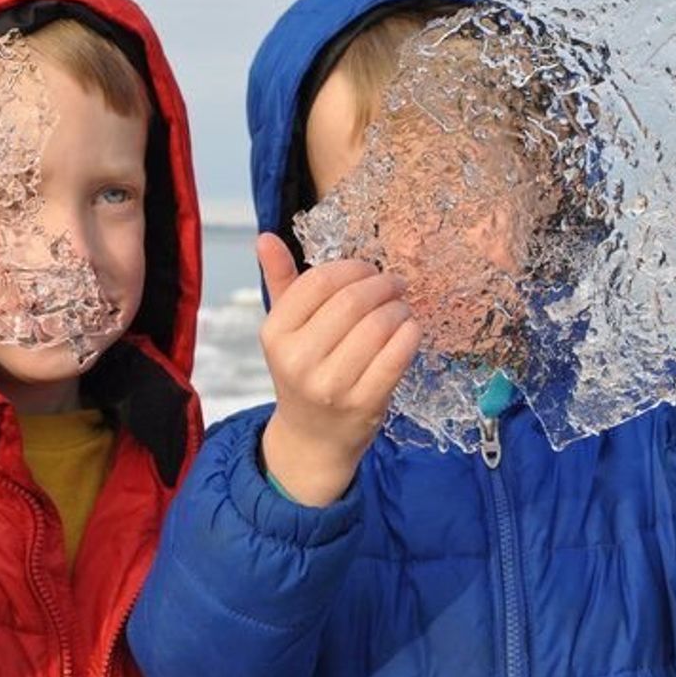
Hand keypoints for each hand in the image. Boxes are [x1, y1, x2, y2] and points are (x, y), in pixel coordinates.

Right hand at [256, 233, 421, 505]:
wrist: (313, 438)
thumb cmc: (303, 372)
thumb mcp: (285, 328)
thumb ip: (280, 281)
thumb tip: (266, 237)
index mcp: (275, 334)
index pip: (319, 282)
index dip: (351, 268)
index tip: (368, 270)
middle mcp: (298, 359)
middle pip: (352, 302)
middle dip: (381, 285)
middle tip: (394, 283)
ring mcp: (332, 385)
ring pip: (378, 326)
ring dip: (399, 308)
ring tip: (401, 306)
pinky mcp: (364, 403)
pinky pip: (397, 356)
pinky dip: (409, 334)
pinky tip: (409, 328)